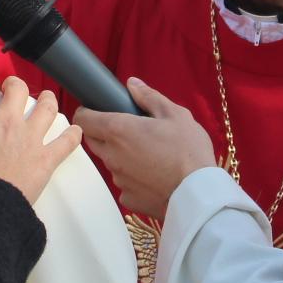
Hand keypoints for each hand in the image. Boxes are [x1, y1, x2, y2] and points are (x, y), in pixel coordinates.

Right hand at [0, 73, 80, 204]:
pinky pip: (66, 142)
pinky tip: (75, 131)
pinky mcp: (45, 159)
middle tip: (13, 91)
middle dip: (16, 85)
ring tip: (46, 99)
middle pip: (19, 89)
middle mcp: (8, 121)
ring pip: (47, 108)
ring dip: (48, 100)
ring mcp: (30, 138)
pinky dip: (73, 135)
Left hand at [74, 77, 215, 219]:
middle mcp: (112, 155)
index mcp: (119, 130)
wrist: (198, 193)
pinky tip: (154, 175)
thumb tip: (132, 85)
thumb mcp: (175, 115)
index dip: (87, 112)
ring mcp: (119, 178)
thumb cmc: (189, 151)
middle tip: (129, 129)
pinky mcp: (128, 198)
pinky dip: (134, 177)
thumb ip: (149, 97)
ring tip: (149, 153)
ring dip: (121, 155)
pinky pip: (124, 183)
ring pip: (111, 162)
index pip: (83, 119)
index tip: (96, 110)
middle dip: (103, 132)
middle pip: (93, 140)